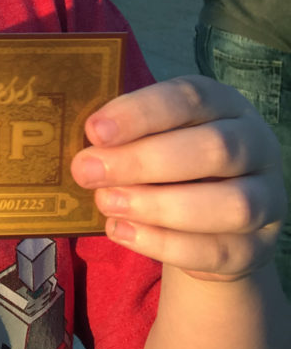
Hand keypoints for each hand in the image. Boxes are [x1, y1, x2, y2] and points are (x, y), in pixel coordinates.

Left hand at [71, 75, 286, 281]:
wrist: (205, 223)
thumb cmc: (165, 164)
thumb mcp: (147, 137)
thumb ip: (120, 135)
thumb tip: (80, 148)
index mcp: (223, 104)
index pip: (190, 98)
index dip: (141, 113)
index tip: (94, 130)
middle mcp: (256, 145)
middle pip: (213, 149)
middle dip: (142, 161)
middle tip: (87, 171)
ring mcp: (267, 197)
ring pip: (231, 204)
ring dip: (158, 205)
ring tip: (106, 203)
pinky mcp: (257, 247)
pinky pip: (221, 250)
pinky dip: (166, 244)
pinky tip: (122, 231)